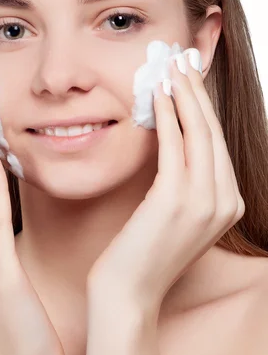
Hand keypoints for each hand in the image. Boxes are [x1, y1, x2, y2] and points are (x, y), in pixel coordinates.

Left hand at [87, 51, 244, 312]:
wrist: (127, 294)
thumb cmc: (143, 253)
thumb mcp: (173, 215)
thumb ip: (183, 182)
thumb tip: (175, 138)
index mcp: (227, 204)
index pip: (216, 144)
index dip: (203, 107)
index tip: (190, 79)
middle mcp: (224, 202)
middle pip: (212, 132)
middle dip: (197, 92)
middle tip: (183, 60)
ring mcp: (205, 202)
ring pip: (198, 134)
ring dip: (184, 95)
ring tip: (171, 67)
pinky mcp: (177, 201)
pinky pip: (175, 146)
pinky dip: (168, 116)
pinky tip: (158, 95)